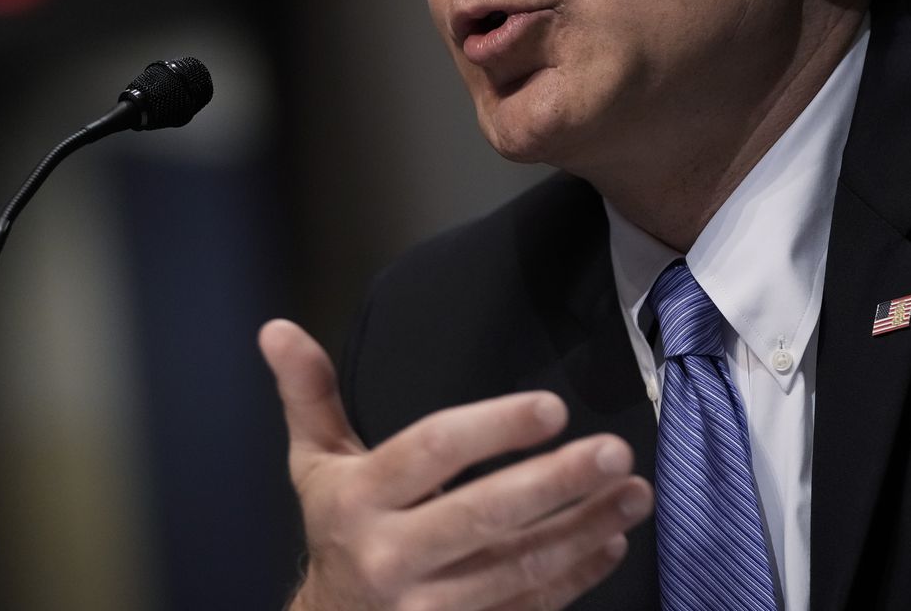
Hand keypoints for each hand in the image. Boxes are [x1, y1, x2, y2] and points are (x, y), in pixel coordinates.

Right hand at [259, 319, 651, 610]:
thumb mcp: (315, 465)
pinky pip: (527, 608)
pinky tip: (611, 542)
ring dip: (583, 529)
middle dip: (554, 482)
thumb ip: (309, 394)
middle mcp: (390, 556)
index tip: (552, 408)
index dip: (492, 429)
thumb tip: (276, 328)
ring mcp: (428, 607)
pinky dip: (575, 576)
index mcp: (358, 500)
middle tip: (614, 451)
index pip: (431, 453)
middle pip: (482, 516)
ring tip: (634, 493)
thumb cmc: (338, 530)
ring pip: (517, 568)